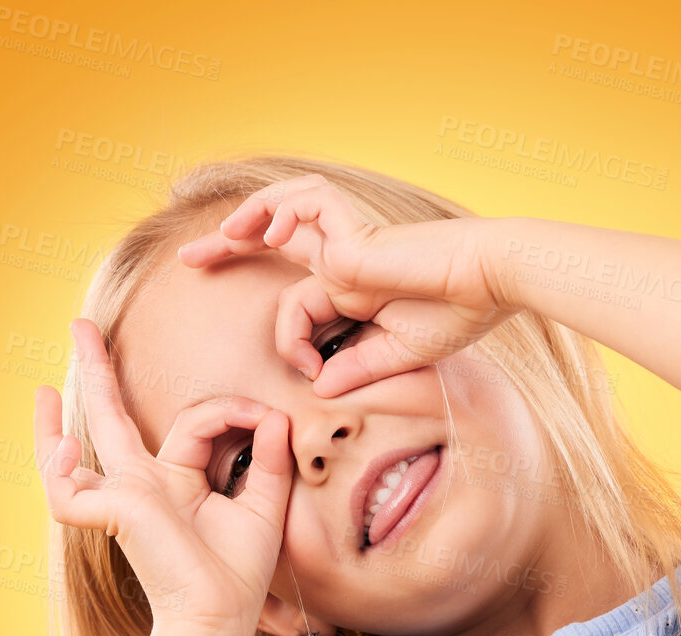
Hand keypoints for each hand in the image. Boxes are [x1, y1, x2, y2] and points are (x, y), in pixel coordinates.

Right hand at [33, 319, 292, 633]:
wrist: (222, 618)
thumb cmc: (239, 574)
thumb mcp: (264, 505)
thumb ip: (269, 459)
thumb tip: (274, 414)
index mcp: (178, 481)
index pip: (195, 422)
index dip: (233, 410)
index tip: (268, 415)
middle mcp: (145, 485)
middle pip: (111, 417)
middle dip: (99, 370)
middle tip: (82, 326)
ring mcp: (122, 498)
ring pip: (71, 454)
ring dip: (50, 427)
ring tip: (43, 388)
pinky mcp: (111, 514)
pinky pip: (66, 492)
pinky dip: (59, 469)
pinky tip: (65, 446)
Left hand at [175, 173, 518, 396]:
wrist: (490, 283)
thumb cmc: (457, 314)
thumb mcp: (398, 355)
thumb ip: (358, 369)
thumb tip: (319, 387)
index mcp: (353, 289)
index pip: (298, 303)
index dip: (291, 342)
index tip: (309, 372)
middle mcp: (344, 260)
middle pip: (273, 239)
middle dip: (229, 244)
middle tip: (190, 258)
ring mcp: (348, 242)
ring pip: (286, 212)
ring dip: (250, 217)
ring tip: (223, 231)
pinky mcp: (357, 229)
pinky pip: (311, 204)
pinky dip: (286, 211)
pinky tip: (272, 230)